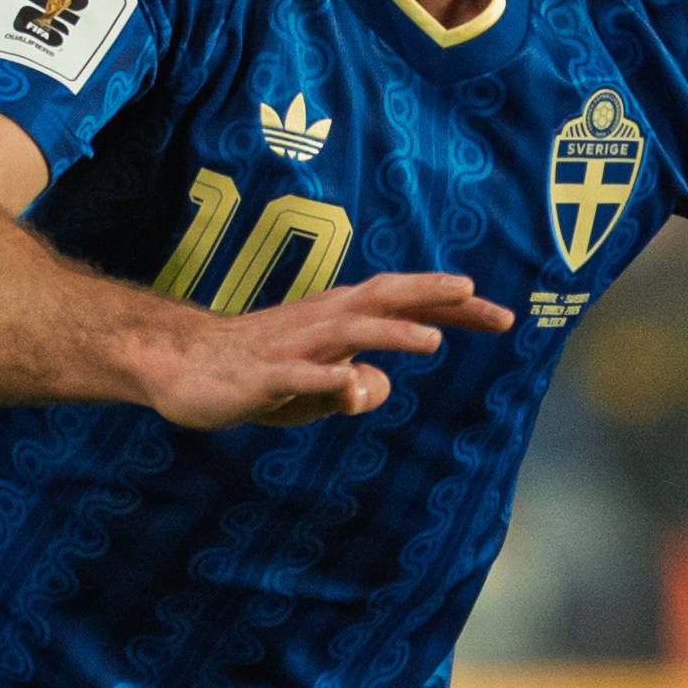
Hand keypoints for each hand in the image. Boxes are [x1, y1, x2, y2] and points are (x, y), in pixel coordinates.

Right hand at [150, 272, 514, 430]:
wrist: (183, 366)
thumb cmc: (258, 371)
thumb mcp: (317, 389)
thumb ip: (354, 387)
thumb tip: (376, 387)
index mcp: (341, 318)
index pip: (405, 302)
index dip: (453, 306)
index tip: (503, 316)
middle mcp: (324, 321)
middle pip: (386, 299)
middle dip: (436, 299)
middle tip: (487, 303)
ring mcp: (296, 346)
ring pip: (349, 332)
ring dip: (389, 332)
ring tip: (431, 340)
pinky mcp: (267, 375)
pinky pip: (303, 377)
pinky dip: (330, 380)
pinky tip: (355, 388)